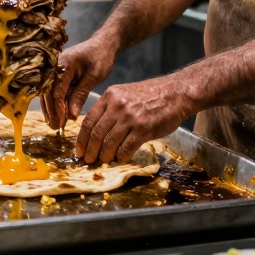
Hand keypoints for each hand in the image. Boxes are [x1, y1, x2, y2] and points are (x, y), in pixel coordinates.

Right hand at [43, 35, 116, 129]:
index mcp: (64, 63)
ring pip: (47, 92)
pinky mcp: (57, 74)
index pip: (57, 90)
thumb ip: (81, 94)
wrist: (102, 44)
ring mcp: (54, 69)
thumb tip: (71, 115)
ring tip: (54, 124)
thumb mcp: (94, 76)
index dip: (58, 108)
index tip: (61, 122)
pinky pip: (52, 89)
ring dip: (50, 108)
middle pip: (48, 92)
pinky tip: (56, 114)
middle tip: (55, 127)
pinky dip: (54, 102)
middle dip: (51, 111)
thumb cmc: (100, 57)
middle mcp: (54, 65)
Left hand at [75, 73, 193, 164]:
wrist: (175, 93)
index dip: (81, 139)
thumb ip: (109, 108)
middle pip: (96, 133)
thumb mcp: (124, 93)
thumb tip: (95, 131)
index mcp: (110, 96)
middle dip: (90, 151)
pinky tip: (120, 159)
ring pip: (109, 143)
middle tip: (88, 160)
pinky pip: (126, 148)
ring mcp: (130, 118)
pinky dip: (121, 157)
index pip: (88, 121)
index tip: (79, 150)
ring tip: (104, 161)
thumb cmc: (150, 95)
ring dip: (104, 156)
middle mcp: (117, 106)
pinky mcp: (143, 129)